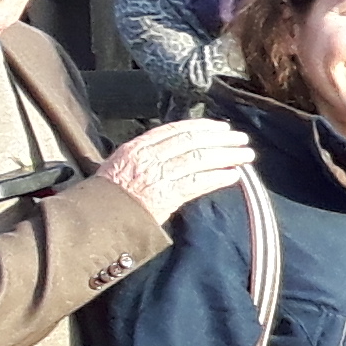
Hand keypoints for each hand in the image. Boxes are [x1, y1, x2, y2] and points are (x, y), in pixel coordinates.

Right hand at [95, 116, 253, 222]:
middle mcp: (149, 157)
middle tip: (241, 139)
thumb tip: (175, 147)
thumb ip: (147, 153)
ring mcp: (158, 175)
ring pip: (199, 159)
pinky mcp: (167, 195)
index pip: (176, 130)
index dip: (202, 127)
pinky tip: (233, 176)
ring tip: (246, 156)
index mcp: (138, 147)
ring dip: (226, 156)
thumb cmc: (110, 193)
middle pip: (192, 141)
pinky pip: (198, 183)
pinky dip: (218, 178)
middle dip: (221, 139)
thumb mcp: (122, 163)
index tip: (221, 127)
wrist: (98, 217)